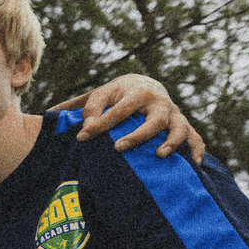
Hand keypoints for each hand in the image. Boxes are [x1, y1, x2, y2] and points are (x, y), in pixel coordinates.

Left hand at [61, 75, 204, 163]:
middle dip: (138, 134)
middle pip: (155, 119)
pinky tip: (193, 165)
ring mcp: (174, 115)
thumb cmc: (117, 94)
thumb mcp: (100, 95)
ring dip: (172, 141)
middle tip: (119, 147)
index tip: (83, 137)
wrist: (144, 84)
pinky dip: (196, 150)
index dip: (101, 123)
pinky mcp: (183, 126)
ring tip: (159, 155)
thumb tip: (52, 114)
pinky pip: (196, 138)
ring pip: (179, 127)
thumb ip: (84, 107)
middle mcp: (159, 102)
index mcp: (137, 92)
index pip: (119, 110)